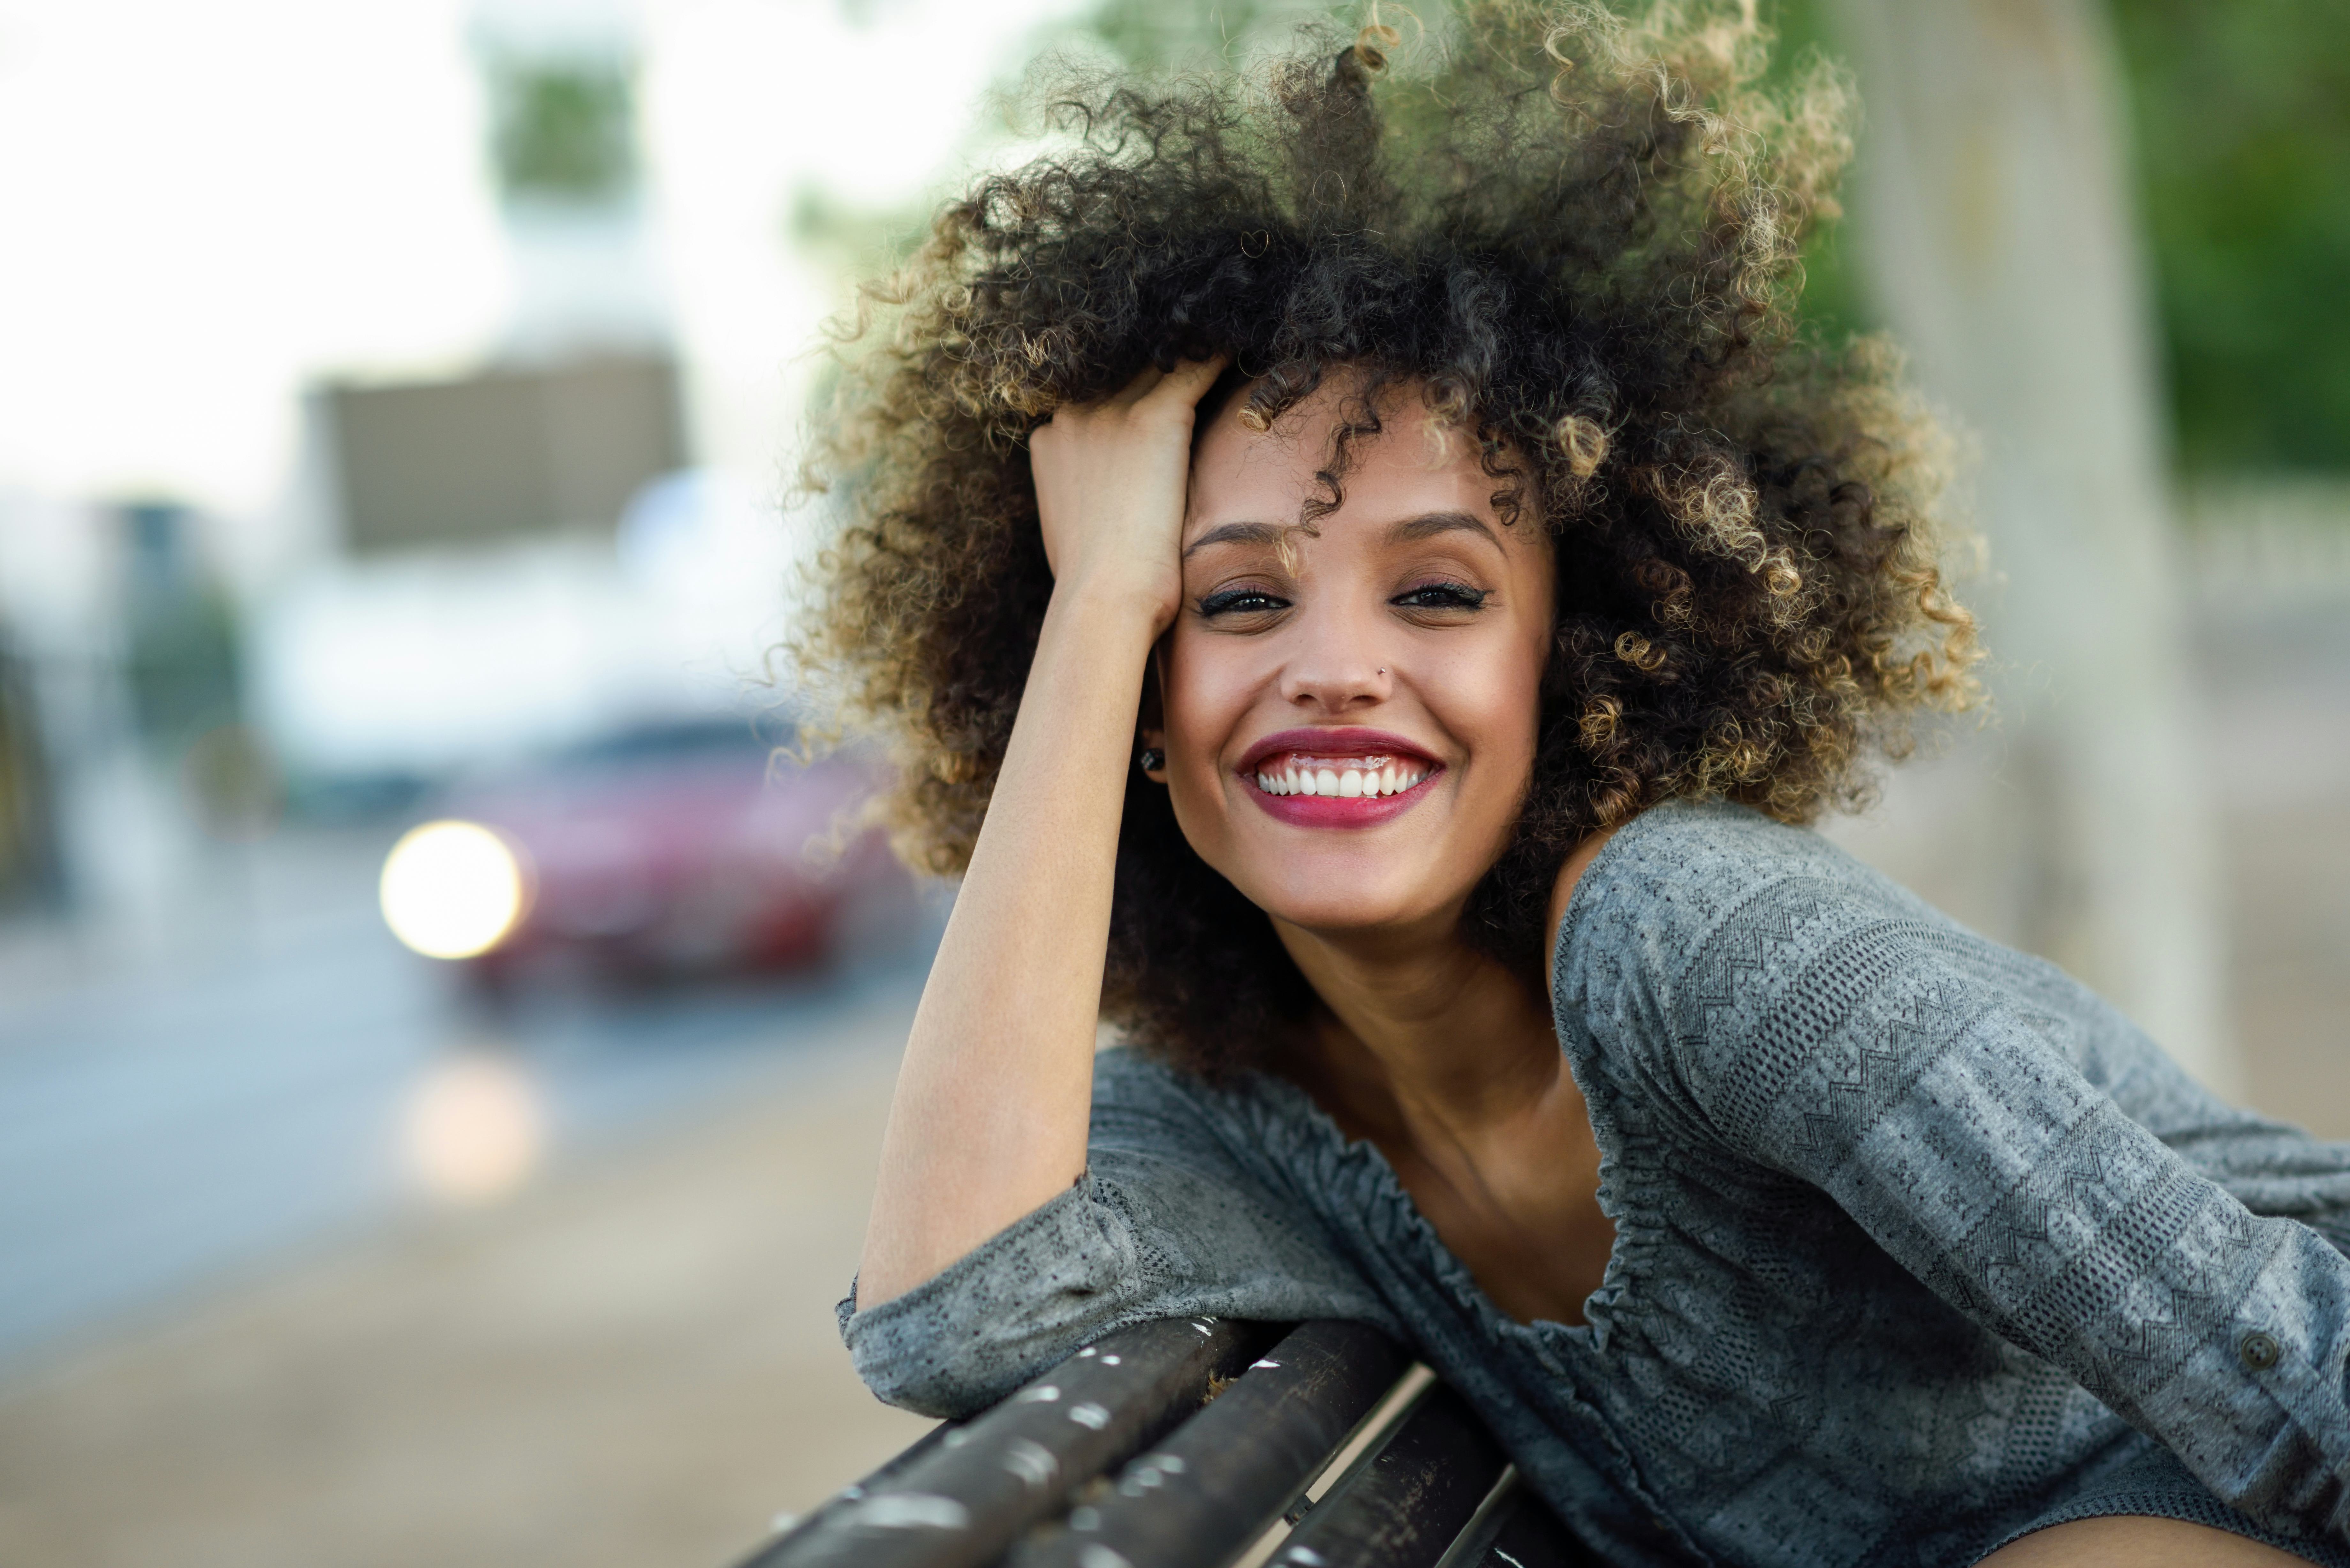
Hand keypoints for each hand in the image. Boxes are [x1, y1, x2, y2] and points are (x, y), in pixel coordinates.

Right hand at [1030, 359, 1225, 634]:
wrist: (1104, 598)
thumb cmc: (1095, 583)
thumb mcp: (1072, 528)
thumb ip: (1083, 497)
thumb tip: (1104, 507)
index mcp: (1050, 441)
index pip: (1096, 401)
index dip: (1128, 399)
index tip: (1155, 403)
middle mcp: (1073, 415)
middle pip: (1124, 376)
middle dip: (1155, 372)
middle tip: (1193, 365)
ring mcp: (1110, 414)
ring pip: (1158, 367)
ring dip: (1187, 360)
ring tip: (1219, 346)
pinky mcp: (1154, 419)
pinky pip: (1193, 371)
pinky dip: (1216, 359)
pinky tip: (1238, 349)